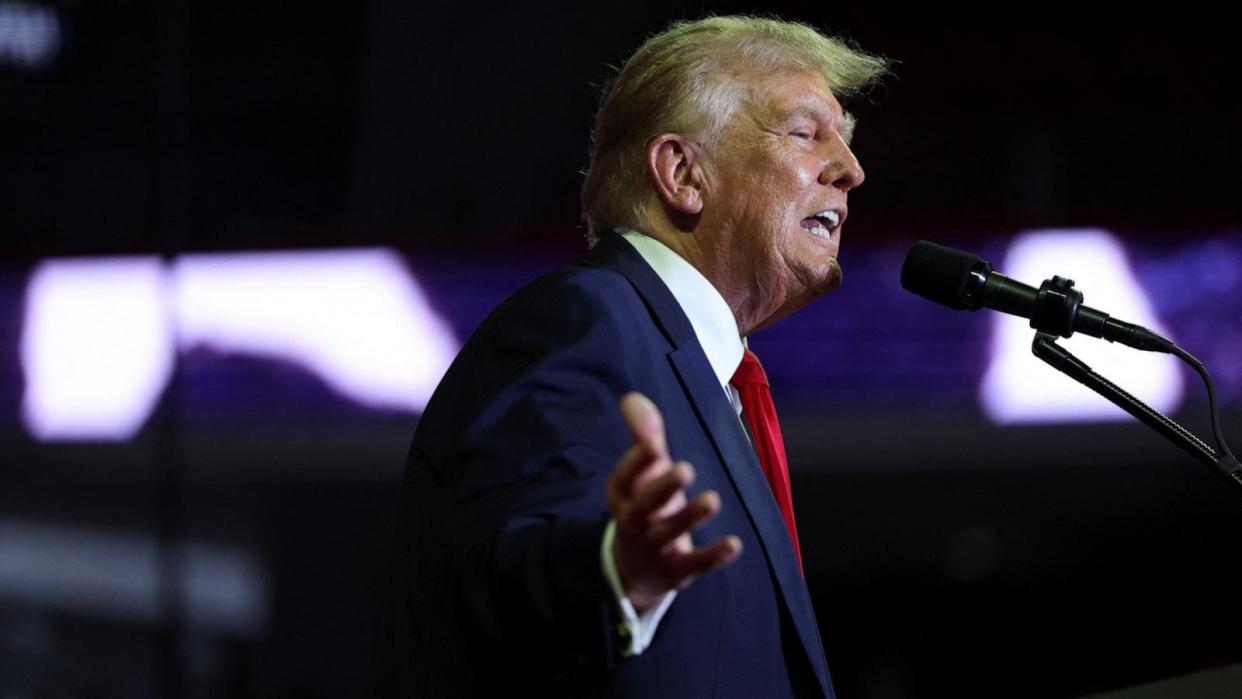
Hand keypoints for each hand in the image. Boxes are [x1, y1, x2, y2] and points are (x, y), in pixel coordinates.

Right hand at [607, 392, 742, 611]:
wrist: (635, 568)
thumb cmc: (645, 505)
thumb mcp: (643, 472)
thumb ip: (642, 434)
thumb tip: (632, 397)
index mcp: (622, 495)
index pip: (625, 476)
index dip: (638, 461)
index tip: (655, 444)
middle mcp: (633, 522)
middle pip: (643, 506)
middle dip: (662, 488)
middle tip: (685, 469)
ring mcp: (653, 549)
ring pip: (668, 534)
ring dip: (689, 517)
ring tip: (712, 499)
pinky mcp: (675, 571)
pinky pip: (694, 564)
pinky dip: (713, 556)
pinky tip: (734, 544)